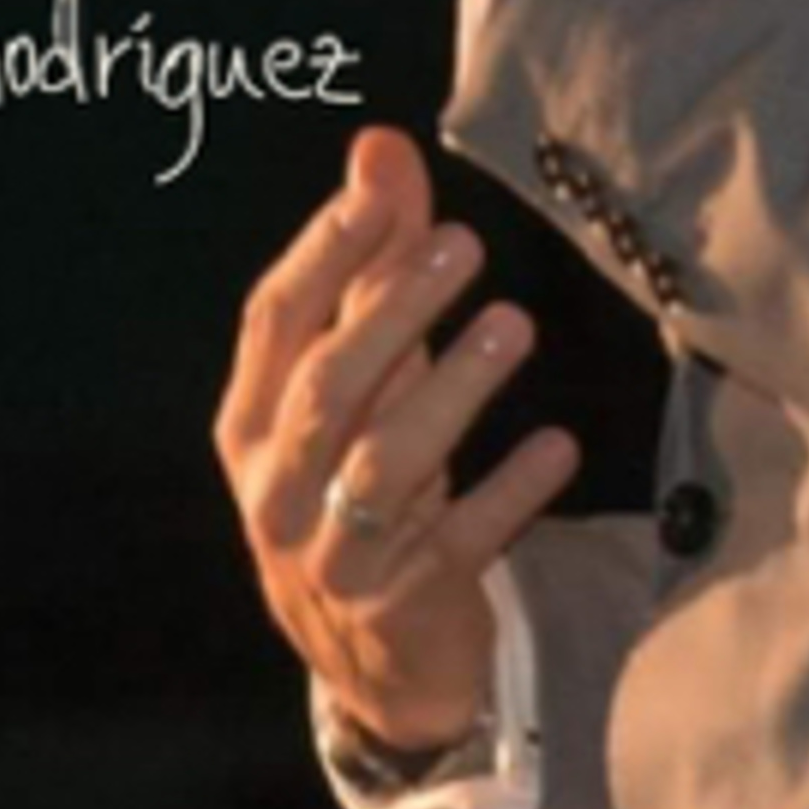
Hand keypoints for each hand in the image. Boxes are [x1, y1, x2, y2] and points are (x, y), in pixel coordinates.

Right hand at [213, 126, 577, 753]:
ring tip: (512, 327)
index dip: (325, 251)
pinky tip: (557, 446)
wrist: (373, 664)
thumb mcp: (359, 381)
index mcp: (250, 425)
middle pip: (327, 390)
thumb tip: (378, 144)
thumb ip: (369, 266)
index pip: (274, 323)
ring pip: (385, 467)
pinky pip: (458, 544)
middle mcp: (275, 491)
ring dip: (450, 392)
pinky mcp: (403, 607)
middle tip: (464, 243)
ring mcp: (335, 557)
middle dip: (390, 312)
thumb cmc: (356, 484)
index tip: (380, 184)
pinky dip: (507, 493)